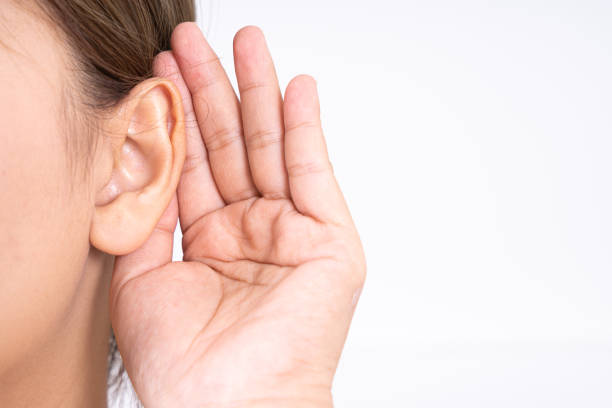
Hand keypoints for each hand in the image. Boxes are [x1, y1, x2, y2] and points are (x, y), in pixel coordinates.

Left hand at [110, 22, 365, 407]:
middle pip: (232, 147)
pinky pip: (315, 174)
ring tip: (245, 42)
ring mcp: (293, 233)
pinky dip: (307, 130)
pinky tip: (297, 88)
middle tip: (200, 38)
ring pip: (272, 150)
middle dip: (216, 91)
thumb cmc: (185, 363)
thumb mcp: (144, 276)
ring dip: (259, 95)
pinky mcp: (330, 239)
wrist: (228, 407)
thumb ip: (149, 216)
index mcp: (211, 242)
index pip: (196, 165)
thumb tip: (144, 159)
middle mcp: (254, 232)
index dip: (179, 118)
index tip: (162, 71)